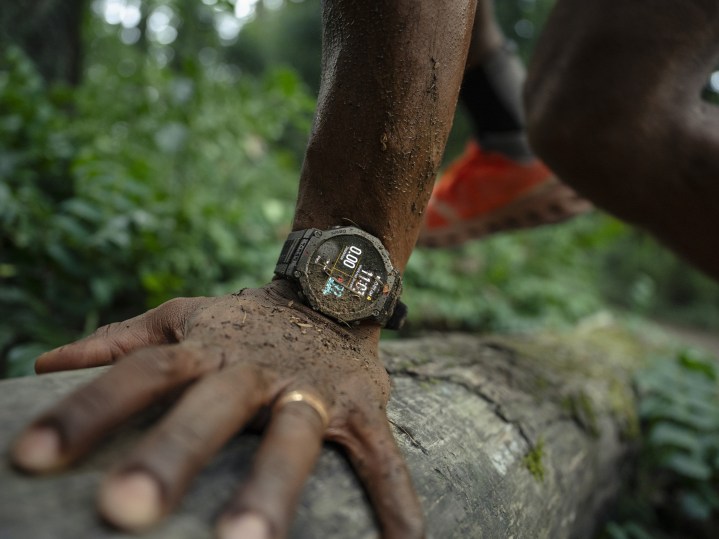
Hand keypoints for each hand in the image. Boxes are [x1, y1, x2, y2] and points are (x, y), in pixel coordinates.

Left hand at [10, 280, 423, 538]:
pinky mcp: (363, 409)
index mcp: (206, 349)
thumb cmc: (246, 319)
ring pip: (293, 438)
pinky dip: (394, 501)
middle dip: (171, 454)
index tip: (29, 459)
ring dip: (272, 487)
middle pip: (211, 407)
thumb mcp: (183, 317)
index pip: (140, 374)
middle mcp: (255, 370)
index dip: (87, 410)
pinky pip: (381, 458)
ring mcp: (313, 390)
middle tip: (122, 511)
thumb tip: (39, 365)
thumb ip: (116, 343)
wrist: (332, 289)